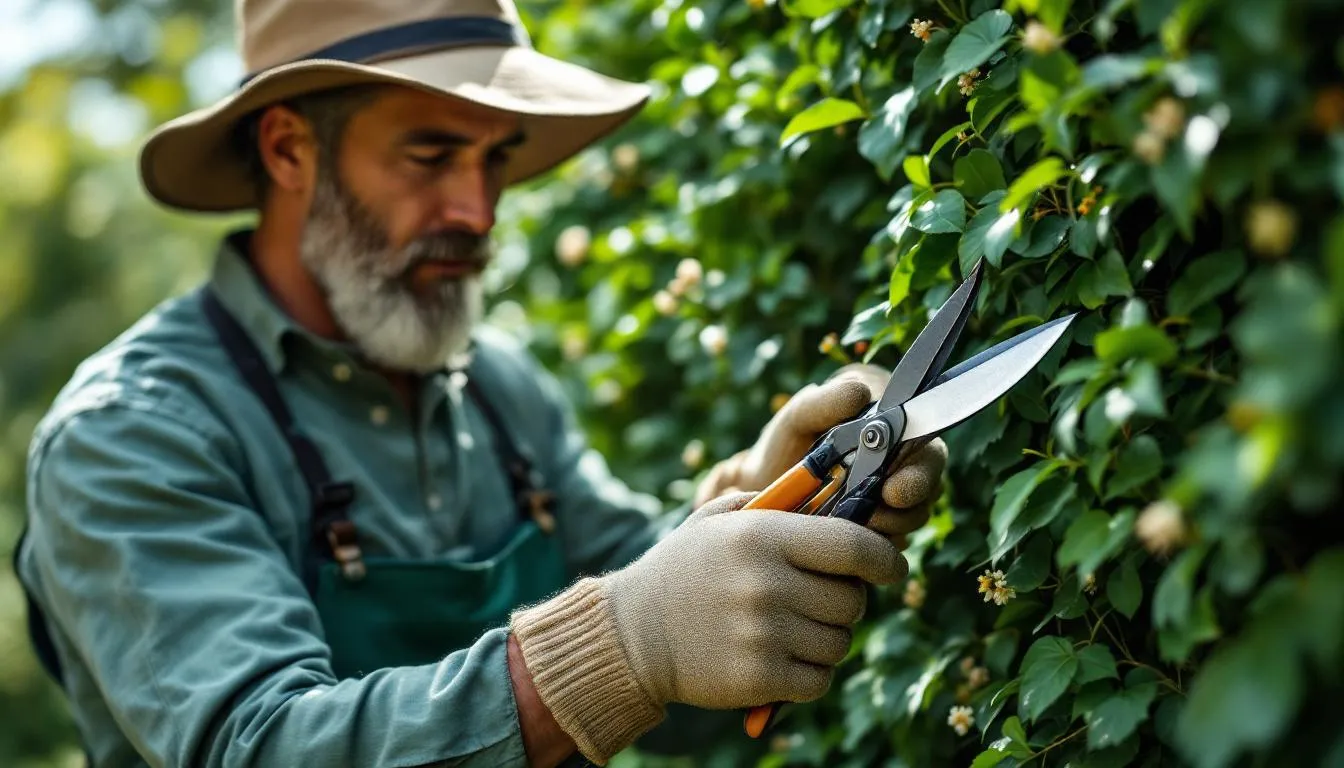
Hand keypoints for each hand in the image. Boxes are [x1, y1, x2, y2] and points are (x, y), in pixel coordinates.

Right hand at [509, 492, 904, 762]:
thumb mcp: (717, 519)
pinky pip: (819, 679)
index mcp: (763, 536)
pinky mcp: (759, 678)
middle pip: (852, 600)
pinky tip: (782, 658)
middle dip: (845, 601)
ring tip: (793, 629)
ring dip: (827, 639)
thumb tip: (837, 499)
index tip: (892, 567)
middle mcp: (767, 583)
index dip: (884, 559)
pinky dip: (810, 674)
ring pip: (839, 642)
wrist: (631, 634)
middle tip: (820, 600)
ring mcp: (764, 634)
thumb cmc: (683, 570)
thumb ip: (774, 503)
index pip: (853, 546)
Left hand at [693, 363, 947, 547]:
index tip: (894, 492)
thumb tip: (859, 394)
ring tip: (852, 526)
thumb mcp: (798, 417)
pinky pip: (893, 541)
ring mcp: (896, 494)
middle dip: (906, 508)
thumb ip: (824, 402)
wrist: (766, 488)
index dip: (921, 472)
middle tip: (873, 517)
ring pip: (913, 517)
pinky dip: (874, 545)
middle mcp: (904, 458)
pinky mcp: (884, 527)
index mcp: (892, 423)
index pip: (928, 446)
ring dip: (888, 527)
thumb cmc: (785, 444)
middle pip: (929, 486)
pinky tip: (847, 542)